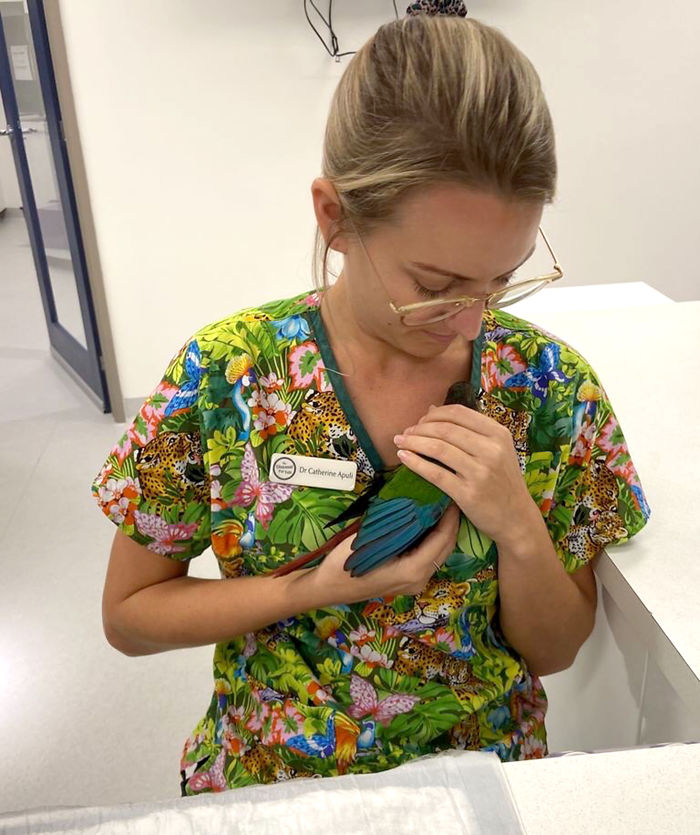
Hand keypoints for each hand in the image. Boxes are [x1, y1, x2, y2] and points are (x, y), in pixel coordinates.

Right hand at [288, 503, 460, 606]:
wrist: (327, 587)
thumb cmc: (344, 563)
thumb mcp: (371, 539)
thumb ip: (396, 525)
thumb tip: (416, 503)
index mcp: (413, 570)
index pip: (442, 538)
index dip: (449, 516)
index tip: (449, 495)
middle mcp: (419, 580)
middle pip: (445, 548)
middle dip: (450, 522)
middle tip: (447, 498)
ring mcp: (414, 583)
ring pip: (439, 554)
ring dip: (442, 532)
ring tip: (439, 508)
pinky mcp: (408, 582)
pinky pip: (428, 558)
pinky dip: (432, 541)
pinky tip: (426, 524)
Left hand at [393, 404, 538, 545]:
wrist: (516, 519)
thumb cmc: (502, 482)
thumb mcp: (496, 450)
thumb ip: (467, 429)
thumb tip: (431, 409)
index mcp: (498, 434)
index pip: (458, 413)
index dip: (433, 414)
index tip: (420, 421)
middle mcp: (492, 450)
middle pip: (445, 429)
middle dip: (419, 428)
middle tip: (405, 433)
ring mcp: (481, 472)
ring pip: (438, 448)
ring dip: (413, 442)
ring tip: (400, 442)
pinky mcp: (468, 494)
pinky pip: (435, 473)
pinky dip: (415, 463)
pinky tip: (404, 458)